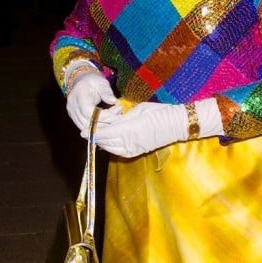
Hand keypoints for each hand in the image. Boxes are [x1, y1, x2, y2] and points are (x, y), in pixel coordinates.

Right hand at [65, 63, 116, 131]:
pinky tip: (108, 121)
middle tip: (119, 115)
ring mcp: (72, 114)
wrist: (81, 81)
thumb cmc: (93, 80)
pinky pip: (86, 127)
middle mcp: (72, 106)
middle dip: (105, 122)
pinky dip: (98, 127)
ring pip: (86, 127)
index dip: (103, 115)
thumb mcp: (101, 82)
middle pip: (87, 122)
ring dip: (102, 126)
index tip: (116, 112)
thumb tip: (114, 101)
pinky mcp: (75, 118)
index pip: (88, 111)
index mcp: (78, 95)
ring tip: (115, 117)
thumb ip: (106, 92)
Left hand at [93, 98, 222, 157]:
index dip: (92, 131)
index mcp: (129, 129)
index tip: (84, 129)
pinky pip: (119, 152)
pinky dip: (111, 147)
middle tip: (89, 129)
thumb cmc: (159, 112)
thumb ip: (122, 118)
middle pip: (105, 142)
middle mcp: (129, 142)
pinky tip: (109, 141)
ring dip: (103, 142)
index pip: (104, 133)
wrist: (177, 124)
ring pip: (110, 149)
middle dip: (95, 137)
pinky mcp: (137, 152)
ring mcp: (133, 149)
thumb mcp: (138, 110)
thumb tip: (110, 121)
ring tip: (98, 135)